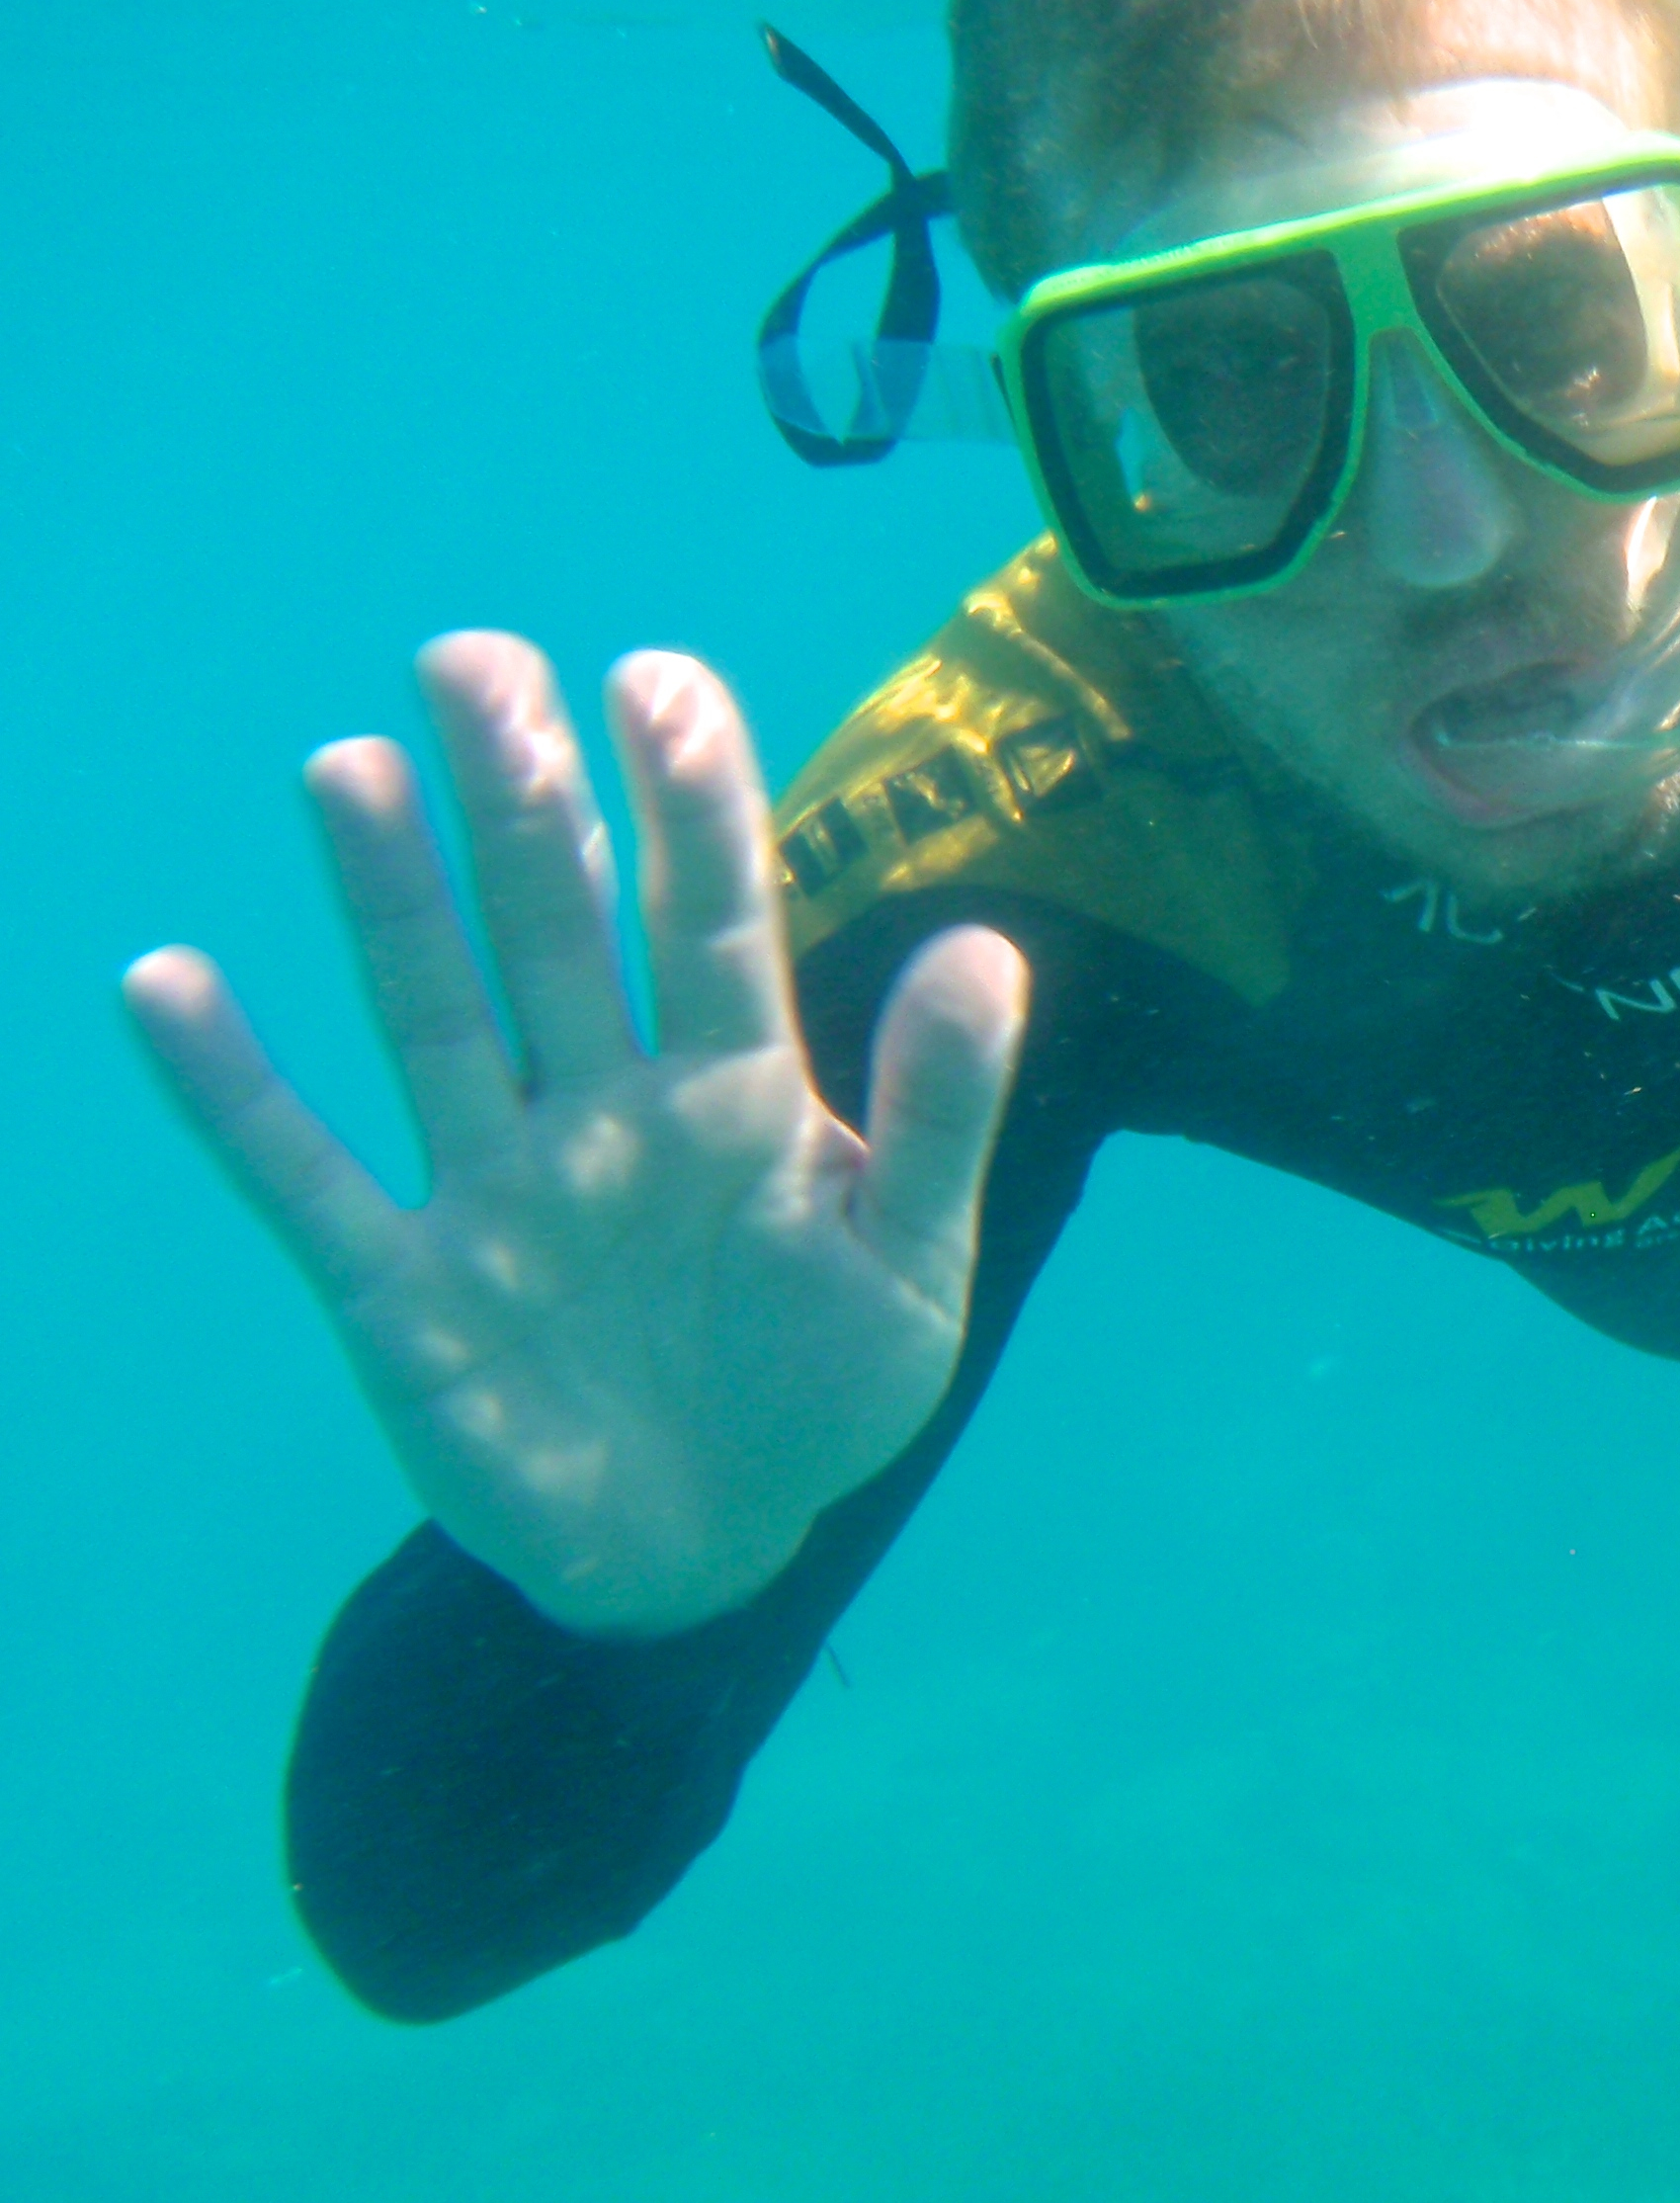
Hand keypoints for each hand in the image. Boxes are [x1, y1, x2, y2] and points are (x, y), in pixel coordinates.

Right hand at [125, 634, 1026, 1637]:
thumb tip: (990, 947)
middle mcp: (602, 1109)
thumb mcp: (912, 1261)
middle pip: (552, 926)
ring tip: (348, 767)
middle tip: (473, 655)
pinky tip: (166, 983)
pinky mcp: (400, 1289)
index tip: (657, 676)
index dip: (687, 799)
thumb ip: (942, 1111)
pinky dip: (231, 1090)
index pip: (710, 915)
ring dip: (387, 898)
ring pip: (433, 1016)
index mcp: (737, 1091)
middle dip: (518, 796)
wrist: (713, 1547)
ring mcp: (493, 1189)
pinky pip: (300, 1175)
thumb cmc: (821, 1388)